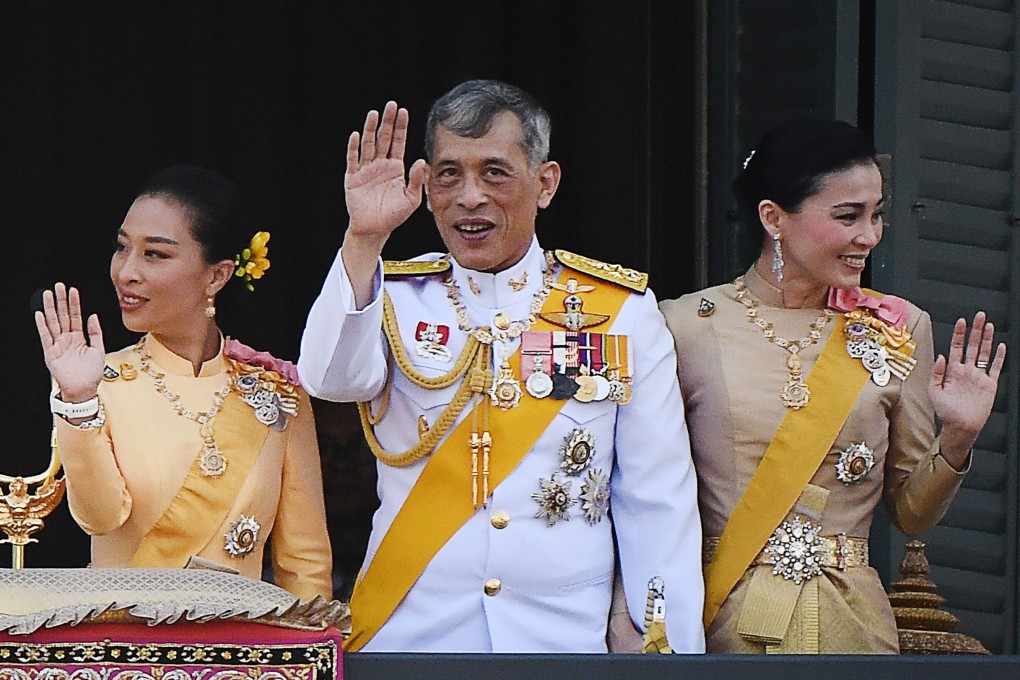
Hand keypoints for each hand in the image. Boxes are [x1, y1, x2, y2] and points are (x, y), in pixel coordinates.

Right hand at [34, 283, 105, 402]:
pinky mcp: (51, 353)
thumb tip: (93, 316)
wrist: (85, 389)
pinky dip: (42, 326)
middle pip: (62, 316)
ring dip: (50, 308)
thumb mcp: (99, 349)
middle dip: (60, 301)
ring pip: (53, 323)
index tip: (73, 290)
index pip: (75, 316)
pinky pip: (46, 337)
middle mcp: (67, 339)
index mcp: (78, 338)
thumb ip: (96, 333)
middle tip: (58, 286)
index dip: (74, 303)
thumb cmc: (92, 373)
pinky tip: (40, 315)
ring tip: (48, 295)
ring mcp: (58, 345)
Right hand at [344, 100, 428, 244]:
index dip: (400, 128)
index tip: (403, 112)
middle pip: (383, 139)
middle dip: (387, 122)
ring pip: (368, 145)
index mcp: (395, 168)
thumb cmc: (394, 216)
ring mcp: (365, 171)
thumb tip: (421, 161)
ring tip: (374, 114)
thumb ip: (417, 180)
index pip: (398, 143)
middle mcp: (380, 165)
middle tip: (391, 105)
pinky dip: (354, 149)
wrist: (375, 230)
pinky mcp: (353, 179)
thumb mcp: (412, 199)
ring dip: (370, 130)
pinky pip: (353, 161)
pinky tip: (357, 136)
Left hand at [930, 311, 1005, 464]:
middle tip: (979, 316)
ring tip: (989, 325)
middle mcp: (966, 370)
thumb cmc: (945, 411)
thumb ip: (936, 373)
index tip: (961, 321)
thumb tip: (941, 356)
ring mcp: (979, 376)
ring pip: (984, 353)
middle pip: (972, 345)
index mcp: (952, 371)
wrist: (960, 426)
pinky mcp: (990, 385)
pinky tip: (1001, 346)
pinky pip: (995, 368)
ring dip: (987, 339)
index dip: (959, 334)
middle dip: (975, 330)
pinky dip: (999, 357)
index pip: (957, 347)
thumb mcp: (933, 391)